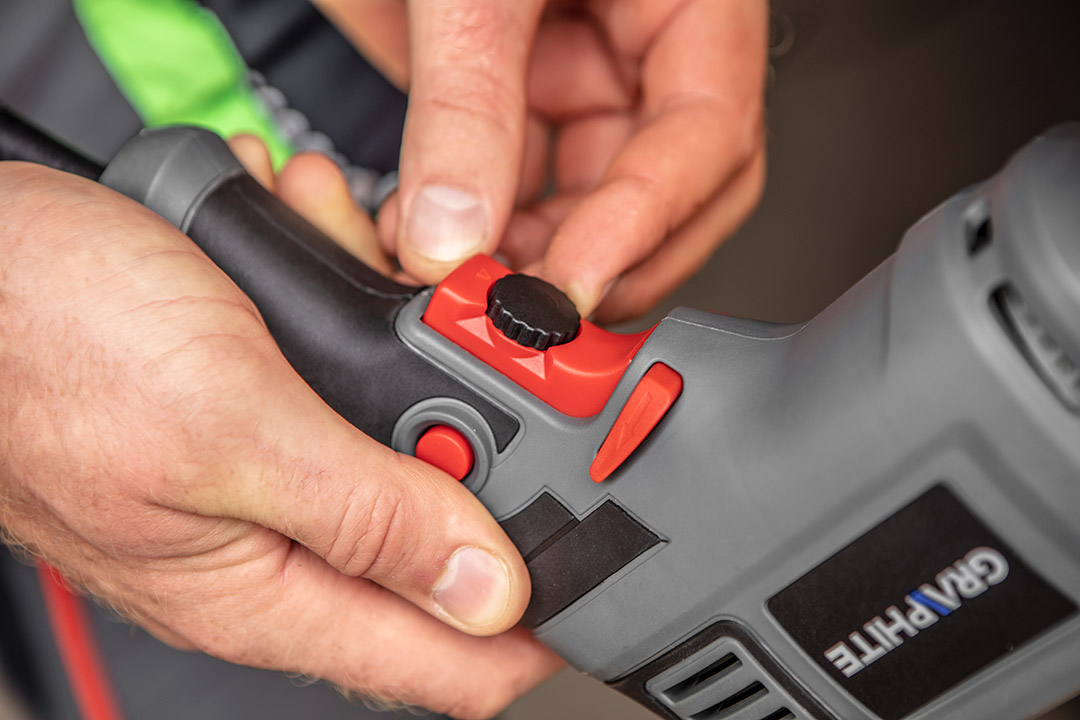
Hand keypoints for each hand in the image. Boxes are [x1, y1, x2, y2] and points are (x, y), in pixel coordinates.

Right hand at [0, 162, 560, 717]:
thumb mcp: (225, 428)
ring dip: (411, 351)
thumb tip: (486, 590)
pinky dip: (356, 311)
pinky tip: (322, 252)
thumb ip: (364, 516)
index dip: (541, 631)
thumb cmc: (42, 343)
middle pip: (447, 534)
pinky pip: (352, 378)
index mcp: (271, 588)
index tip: (611, 574)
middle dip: (482, 434)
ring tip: (364, 265)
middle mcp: (280, 545)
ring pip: (406, 437)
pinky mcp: (264, 410)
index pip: (447, 663)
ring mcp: (275, 474)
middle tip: (484, 352)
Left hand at [319, 0, 767, 321]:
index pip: (707, 138)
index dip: (645, 223)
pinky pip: (519, 189)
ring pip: (588, 208)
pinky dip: (481, 230)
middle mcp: (643, 50)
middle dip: (600, 260)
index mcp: (687, 3)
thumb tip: (457, 228)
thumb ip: (469, 102)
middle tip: (528, 303)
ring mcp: (578, 78)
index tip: (571, 284)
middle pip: (668, 196)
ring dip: (531, 258)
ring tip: (467, 272)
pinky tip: (438, 242)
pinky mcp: (513, 99)